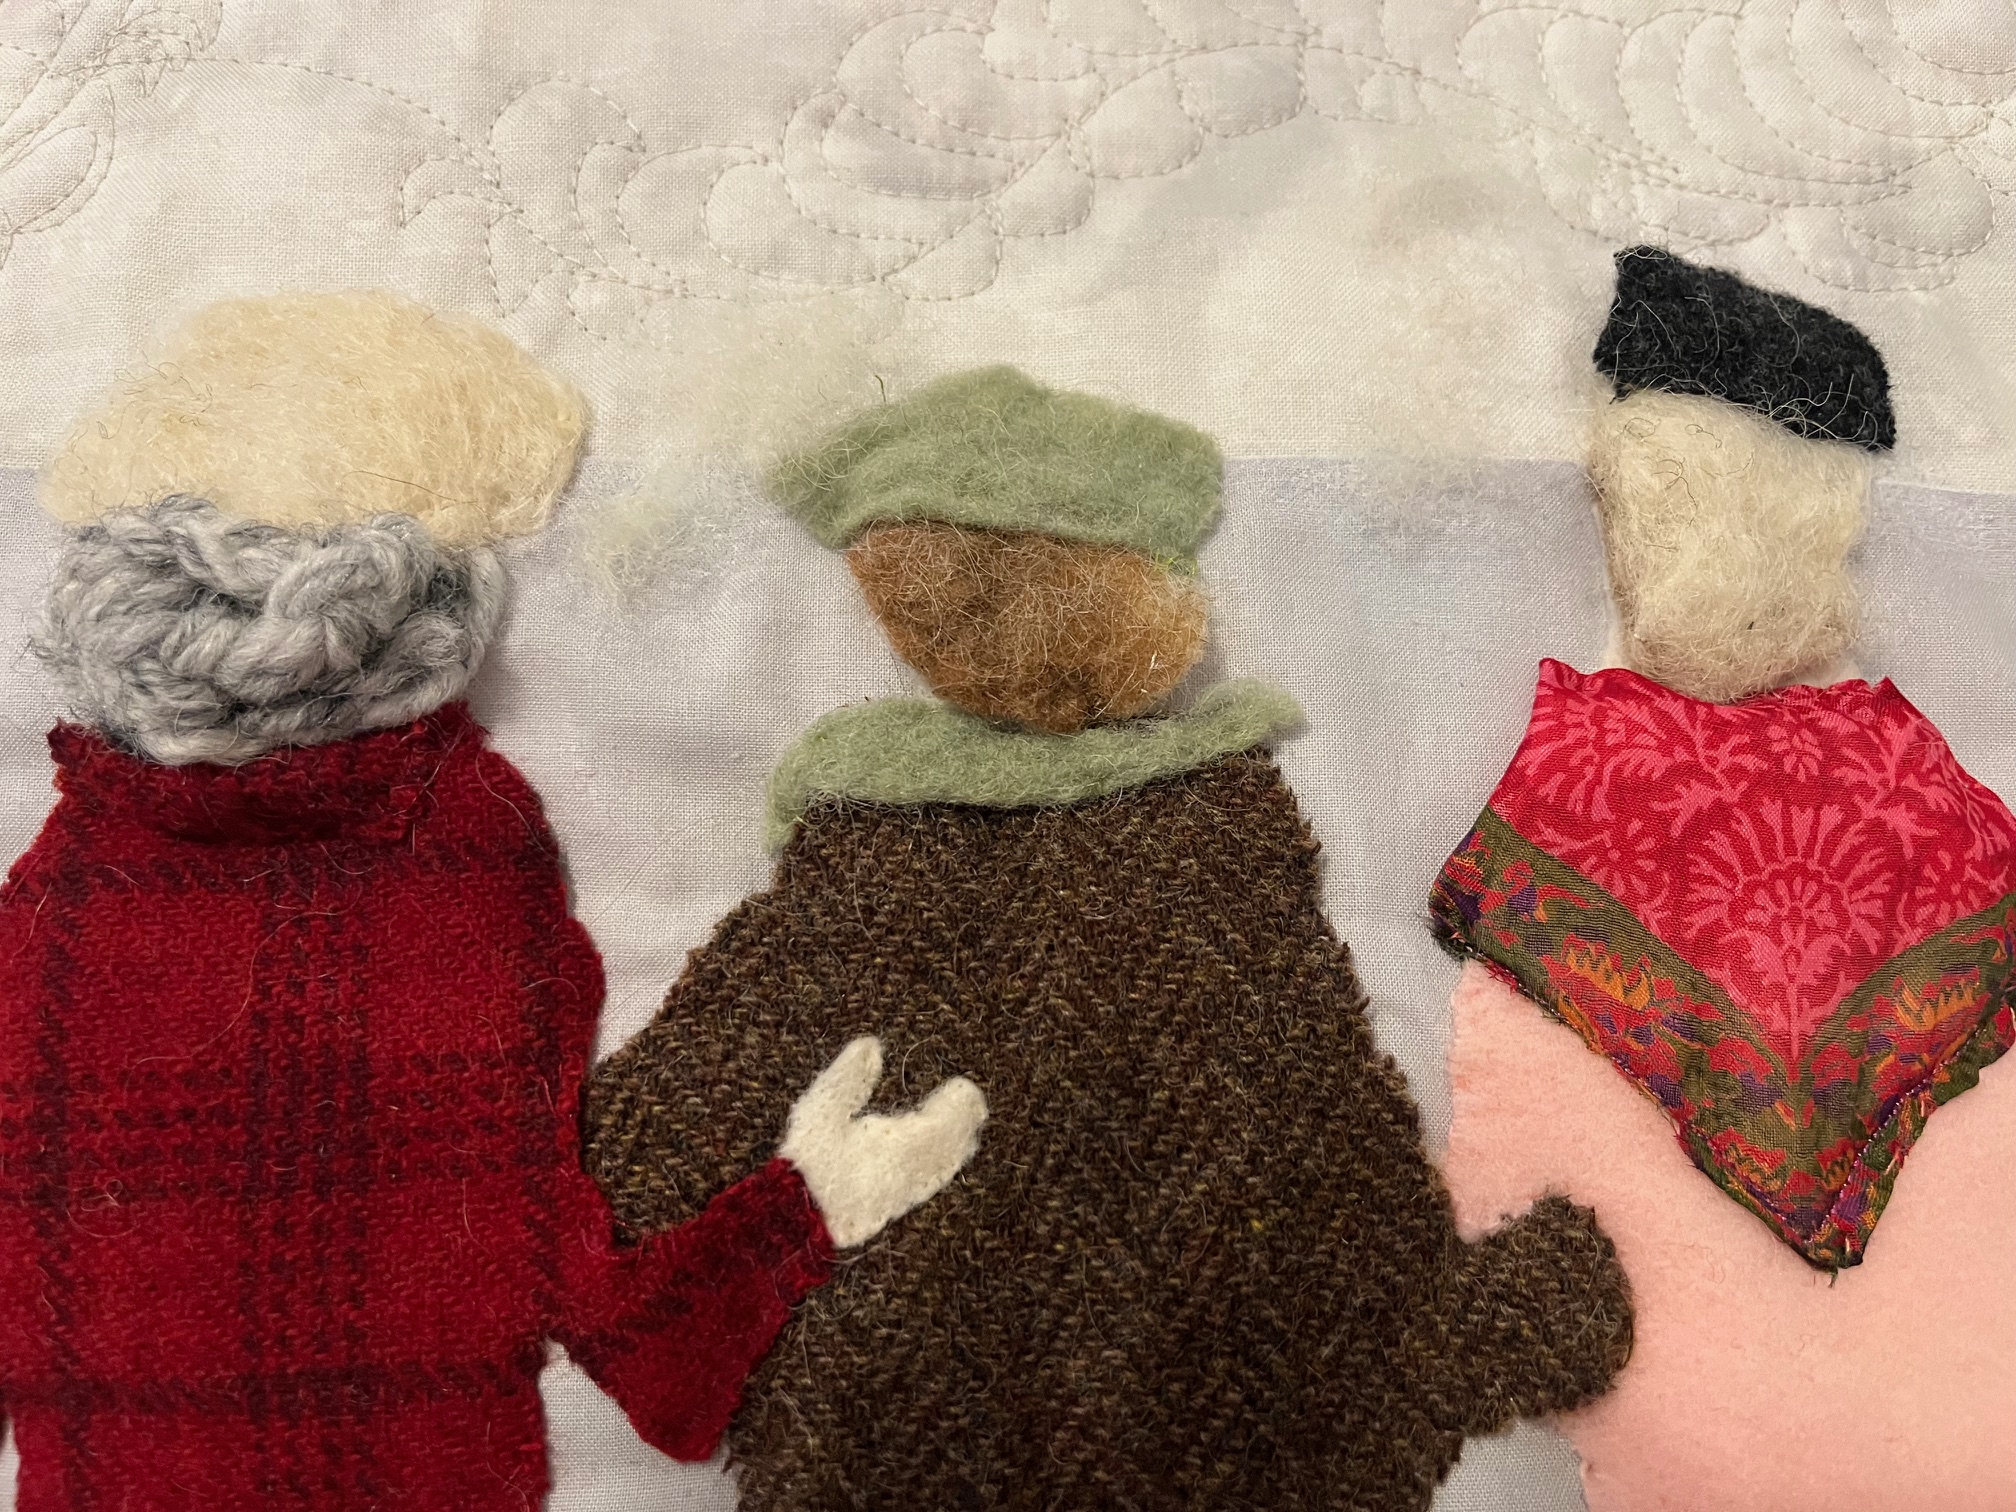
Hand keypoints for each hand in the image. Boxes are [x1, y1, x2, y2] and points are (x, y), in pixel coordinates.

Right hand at [779, 1036, 986, 1248]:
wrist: (794, 1218)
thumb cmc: (806, 1163)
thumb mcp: (820, 1110)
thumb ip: (848, 1077)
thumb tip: (871, 1044)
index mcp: (897, 1146)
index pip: (940, 1122)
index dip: (956, 1105)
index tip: (966, 1087)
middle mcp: (907, 1172)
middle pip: (946, 1147)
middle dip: (963, 1125)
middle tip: (977, 1107)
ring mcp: (900, 1194)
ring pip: (939, 1169)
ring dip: (955, 1148)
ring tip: (967, 1134)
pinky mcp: (888, 1209)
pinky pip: (925, 1186)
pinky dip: (940, 1170)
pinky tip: (938, 1168)